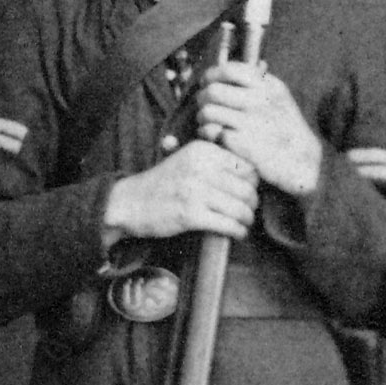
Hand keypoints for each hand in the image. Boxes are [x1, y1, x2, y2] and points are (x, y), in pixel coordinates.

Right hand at [102, 139, 259, 242]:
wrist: (130, 203)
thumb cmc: (165, 183)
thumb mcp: (187, 160)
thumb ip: (216, 160)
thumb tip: (256, 172)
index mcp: (202, 151)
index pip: (247, 167)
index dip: (252, 182)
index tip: (246, 192)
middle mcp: (200, 168)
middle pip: (248, 189)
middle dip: (252, 204)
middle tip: (248, 211)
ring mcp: (195, 191)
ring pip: (241, 208)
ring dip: (247, 219)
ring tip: (244, 223)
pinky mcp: (190, 214)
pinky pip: (229, 225)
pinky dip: (238, 232)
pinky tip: (237, 233)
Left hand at [197, 61, 323, 198]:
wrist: (303, 163)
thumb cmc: (285, 130)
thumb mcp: (280, 99)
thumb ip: (257, 83)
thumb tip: (226, 67)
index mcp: (270, 87)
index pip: (229, 70)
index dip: (212, 75)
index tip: (208, 83)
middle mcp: (263, 102)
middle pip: (213, 91)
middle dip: (202, 98)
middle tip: (205, 107)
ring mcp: (254, 123)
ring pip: (208, 112)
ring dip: (203, 118)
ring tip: (209, 124)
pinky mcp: (245, 143)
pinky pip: (212, 132)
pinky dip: (209, 135)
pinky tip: (215, 138)